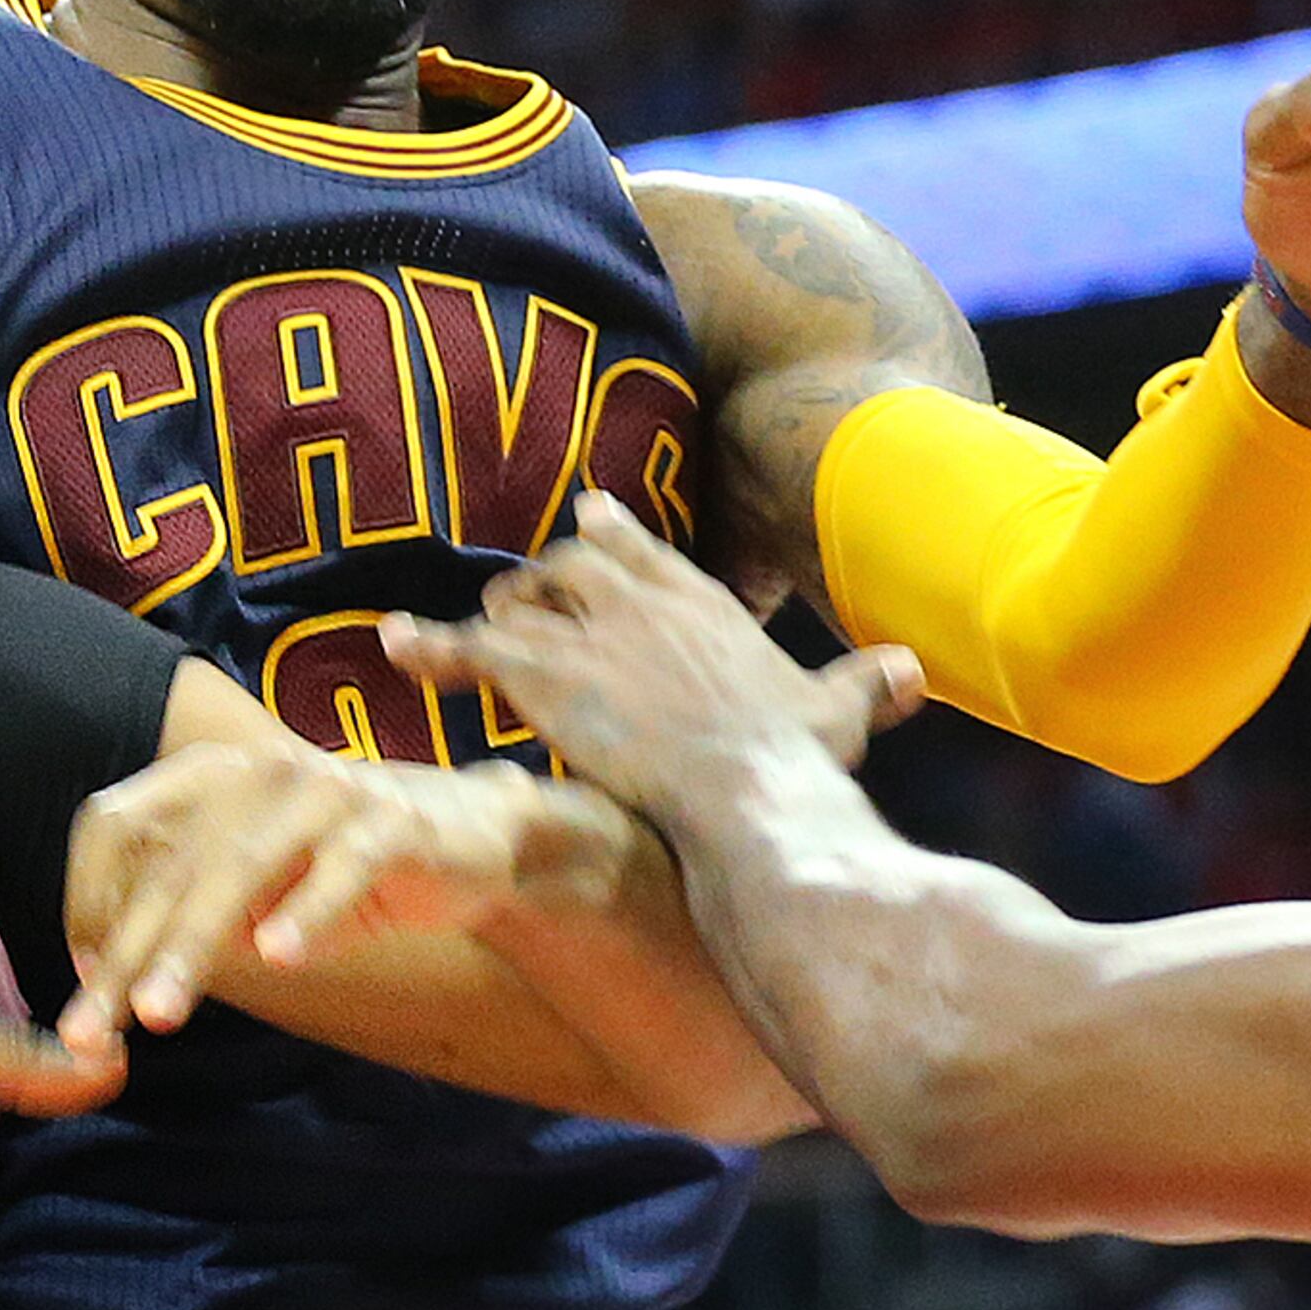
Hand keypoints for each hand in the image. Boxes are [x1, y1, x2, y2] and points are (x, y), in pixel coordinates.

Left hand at [58, 738, 593, 1052]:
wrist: (471, 837)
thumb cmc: (343, 867)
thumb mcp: (258, 888)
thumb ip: (191, 915)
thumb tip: (105, 976)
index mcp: (211, 776)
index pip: (117, 825)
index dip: (86, 899)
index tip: (83, 974)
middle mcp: (258, 770)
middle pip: (169, 862)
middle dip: (126, 951)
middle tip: (90, 1028)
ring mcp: (326, 791)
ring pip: (240, 867)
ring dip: (192, 944)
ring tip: (158, 1012)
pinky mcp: (391, 822)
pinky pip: (340, 870)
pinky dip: (306, 913)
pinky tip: (278, 958)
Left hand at [383, 497, 925, 829]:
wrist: (749, 790)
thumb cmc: (795, 759)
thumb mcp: (841, 711)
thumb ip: (869, 683)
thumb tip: (917, 671)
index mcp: (700, 602)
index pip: (643, 552)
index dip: (613, 537)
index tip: (590, 519)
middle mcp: (638, 600)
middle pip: (573, 566)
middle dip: (548, 579)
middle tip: (527, 593)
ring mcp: (585, 630)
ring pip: (521, 603)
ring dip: (501, 617)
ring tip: (478, 635)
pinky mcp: (540, 675)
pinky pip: (466, 649)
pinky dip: (426, 644)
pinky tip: (393, 643)